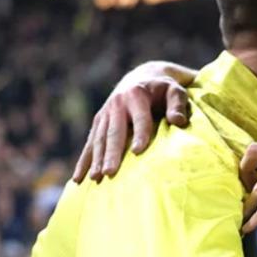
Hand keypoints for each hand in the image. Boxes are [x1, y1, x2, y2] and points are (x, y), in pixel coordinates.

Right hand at [73, 75, 189, 182]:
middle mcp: (117, 103)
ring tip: (96, 178)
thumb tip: (178, 121)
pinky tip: (78, 178)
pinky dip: (84, 161)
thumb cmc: (163, 90)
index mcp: (136, 94)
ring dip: (96, 159)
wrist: (142, 78)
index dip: (140, 134)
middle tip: (110, 173)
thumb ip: (178, 104)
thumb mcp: (174, 91)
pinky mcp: (98, 122)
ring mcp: (105, 113)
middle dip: (112, 153)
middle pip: (114, 132)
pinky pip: (89, 143)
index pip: (140, 118)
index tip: (138, 152)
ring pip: (99, 139)